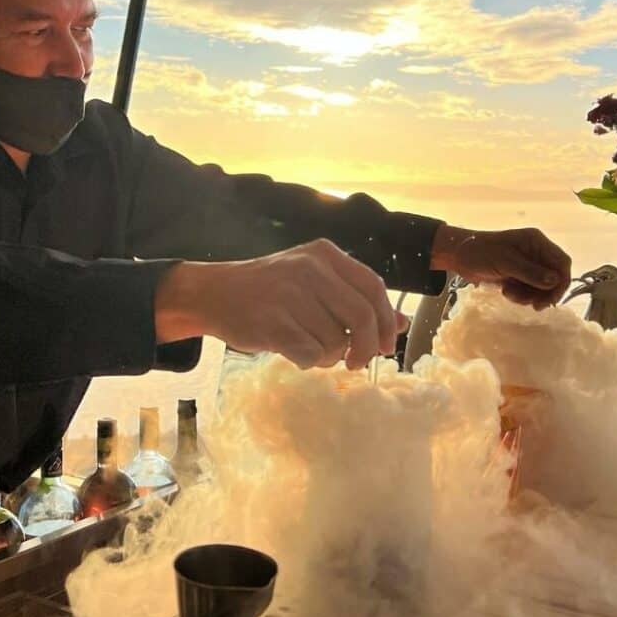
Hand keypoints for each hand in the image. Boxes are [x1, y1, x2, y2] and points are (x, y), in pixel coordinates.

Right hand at [155, 239, 405, 370]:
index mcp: (324, 254)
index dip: (387, 320)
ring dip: (329, 356)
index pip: (374, 286)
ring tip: (310, 347)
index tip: (387, 344)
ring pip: (335, 341)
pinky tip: (293, 351)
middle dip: (366, 347)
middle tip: (356, 362)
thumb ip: (356, 299)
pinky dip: (307, 361)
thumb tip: (402, 324)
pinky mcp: (272, 322)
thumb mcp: (315, 283)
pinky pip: (309, 354)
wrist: (213, 293)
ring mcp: (289, 295)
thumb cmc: (271, 291)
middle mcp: (309, 269)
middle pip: (362, 317)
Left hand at [431, 225, 571, 309]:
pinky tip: (507, 293)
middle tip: (534, 306)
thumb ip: (530, 272)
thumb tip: (554, 282)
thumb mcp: (505, 262)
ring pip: (541, 287)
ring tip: (511, 295)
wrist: (458, 256)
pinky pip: (529, 290)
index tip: (552, 299)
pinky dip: (521, 295)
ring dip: (530, 295)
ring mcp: (527, 264)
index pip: (562, 262)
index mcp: (536, 242)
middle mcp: (535, 252)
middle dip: (544, 292)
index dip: (561, 281)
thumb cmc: (480, 253)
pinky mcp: (518, 275)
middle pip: (554, 277)